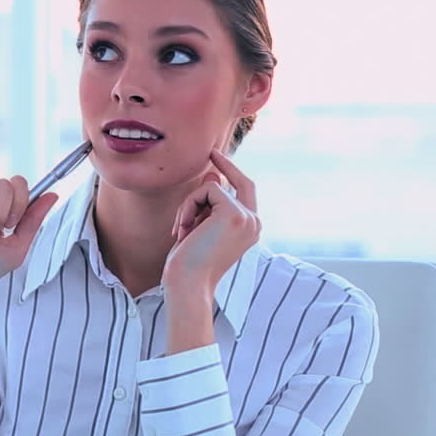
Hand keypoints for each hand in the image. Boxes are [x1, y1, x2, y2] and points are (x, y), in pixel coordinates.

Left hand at [161, 148, 261, 296]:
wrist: (187, 283)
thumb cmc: (189, 263)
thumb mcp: (199, 228)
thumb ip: (209, 204)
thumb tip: (214, 176)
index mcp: (249, 229)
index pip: (246, 192)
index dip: (233, 171)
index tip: (216, 156)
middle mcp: (254, 223)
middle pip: (243, 182)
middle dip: (226, 164)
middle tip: (211, 152)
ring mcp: (247, 217)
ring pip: (214, 187)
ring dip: (190, 205)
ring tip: (182, 231)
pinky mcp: (233, 213)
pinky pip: (207, 189)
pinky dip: (188, 205)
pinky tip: (183, 229)